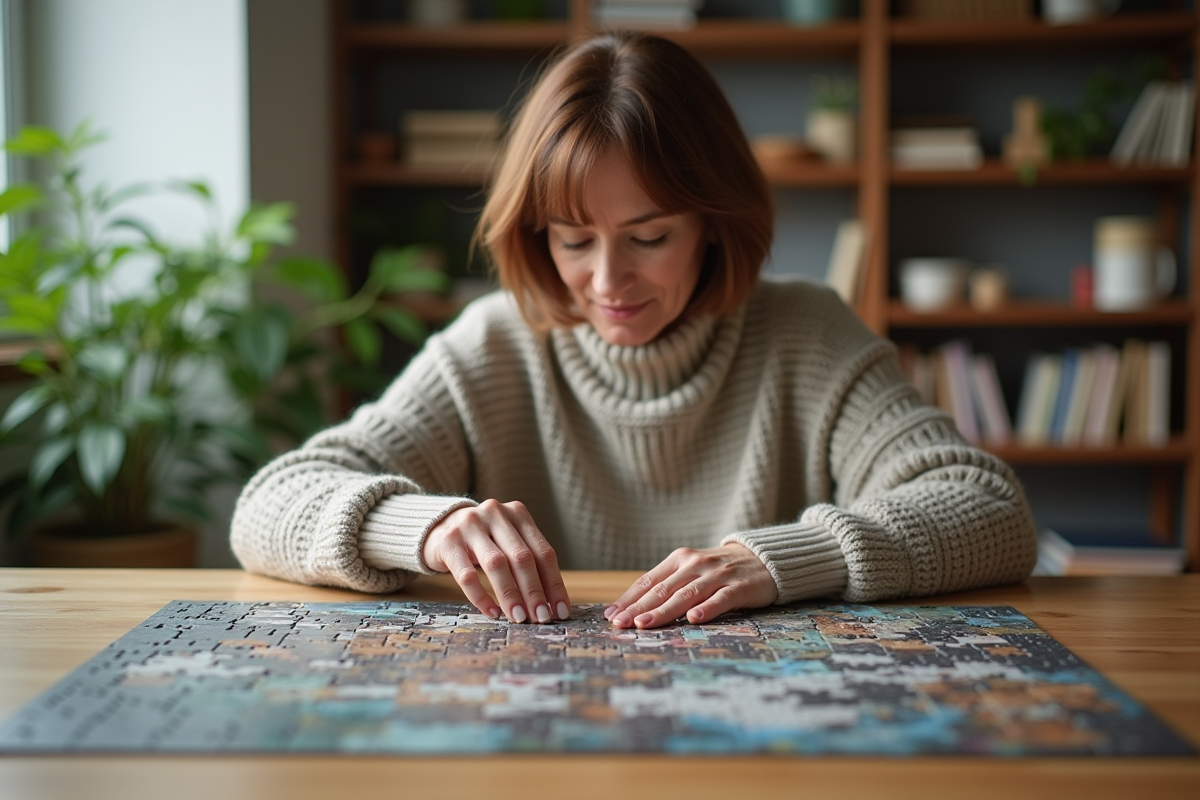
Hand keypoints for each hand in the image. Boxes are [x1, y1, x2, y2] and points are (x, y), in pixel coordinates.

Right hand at [422, 499, 569, 623]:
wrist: (437, 527)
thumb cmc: (482, 541)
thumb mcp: (507, 541)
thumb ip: (527, 562)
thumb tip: (550, 603)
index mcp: (518, 513)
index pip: (543, 552)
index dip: (554, 583)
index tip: (561, 611)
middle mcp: (496, 514)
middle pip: (522, 557)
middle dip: (534, 592)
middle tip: (541, 618)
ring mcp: (470, 525)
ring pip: (496, 564)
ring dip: (510, 595)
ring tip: (519, 618)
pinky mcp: (448, 541)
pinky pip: (467, 574)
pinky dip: (481, 597)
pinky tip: (492, 612)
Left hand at [605, 543, 776, 628]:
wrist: (763, 559)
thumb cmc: (719, 571)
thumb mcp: (691, 571)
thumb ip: (665, 587)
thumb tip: (629, 609)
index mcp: (679, 559)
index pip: (648, 581)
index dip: (629, 599)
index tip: (611, 616)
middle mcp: (695, 565)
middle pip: (663, 589)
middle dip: (639, 608)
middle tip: (621, 624)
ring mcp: (717, 575)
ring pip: (686, 595)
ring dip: (664, 611)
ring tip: (644, 624)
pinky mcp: (739, 587)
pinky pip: (720, 599)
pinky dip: (706, 609)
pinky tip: (693, 619)